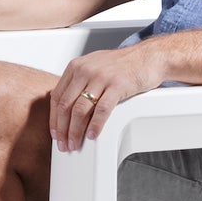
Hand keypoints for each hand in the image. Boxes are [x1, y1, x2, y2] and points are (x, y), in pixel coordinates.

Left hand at [49, 45, 165, 151]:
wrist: (148, 56)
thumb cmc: (123, 64)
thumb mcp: (94, 67)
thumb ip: (79, 82)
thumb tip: (67, 106)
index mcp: (76, 67)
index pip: (56, 97)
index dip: (54, 119)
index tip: (55, 133)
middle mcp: (85, 70)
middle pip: (65, 105)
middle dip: (62, 129)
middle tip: (63, 144)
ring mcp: (101, 77)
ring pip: (80, 110)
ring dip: (75, 131)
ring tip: (75, 144)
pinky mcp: (117, 85)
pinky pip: (101, 110)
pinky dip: (95, 126)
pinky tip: (92, 135)